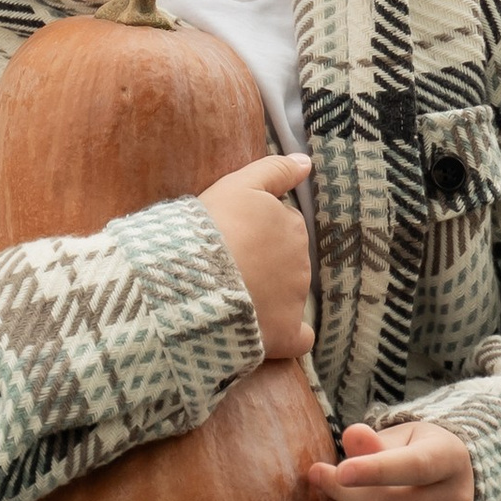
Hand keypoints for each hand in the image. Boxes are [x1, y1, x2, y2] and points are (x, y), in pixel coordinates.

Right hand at [200, 153, 313, 361]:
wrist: (194, 281)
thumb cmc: (211, 229)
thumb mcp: (238, 186)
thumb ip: (275, 170)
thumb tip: (306, 162)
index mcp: (292, 227)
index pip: (282, 226)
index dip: (256, 232)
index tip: (232, 237)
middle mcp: (301, 262)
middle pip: (286, 261)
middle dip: (265, 263)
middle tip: (227, 266)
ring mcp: (295, 301)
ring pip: (288, 295)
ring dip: (269, 295)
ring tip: (230, 296)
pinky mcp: (285, 334)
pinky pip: (299, 338)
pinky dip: (289, 335)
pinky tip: (268, 332)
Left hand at [310, 418, 474, 500]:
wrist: (446, 488)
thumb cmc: (413, 455)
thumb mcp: (398, 438)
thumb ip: (372, 440)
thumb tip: (352, 435)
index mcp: (451, 459)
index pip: (414, 467)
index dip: (375, 470)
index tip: (340, 472)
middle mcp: (457, 500)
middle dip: (348, 494)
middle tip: (327, 478)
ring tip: (368, 500)